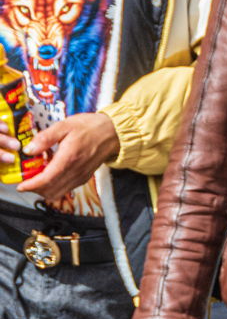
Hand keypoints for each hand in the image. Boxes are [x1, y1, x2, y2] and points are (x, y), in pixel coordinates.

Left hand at [1, 112, 120, 198]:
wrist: (112, 133)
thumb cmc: (89, 127)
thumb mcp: (64, 125)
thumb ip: (45, 138)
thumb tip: (28, 149)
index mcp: (68, 158)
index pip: (46, 179)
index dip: (31, 185)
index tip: (21, 185)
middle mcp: (75, 171)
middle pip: (50, 190)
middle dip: (35, 188)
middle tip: (27, 178)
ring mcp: (80, 177)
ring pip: (57, 193)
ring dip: (44, 189)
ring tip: (38, 176)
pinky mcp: (83, 178)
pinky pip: (65, 189)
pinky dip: (54, 187)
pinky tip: (52, 174)